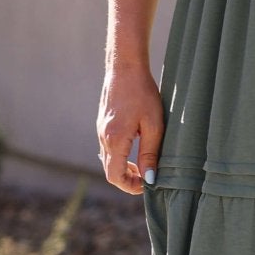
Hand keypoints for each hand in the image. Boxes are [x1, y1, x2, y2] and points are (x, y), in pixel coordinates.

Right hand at [97, 66, 164, 194]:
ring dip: (124, 168)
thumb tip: (150, 179)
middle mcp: (103, 137)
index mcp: (115, 140)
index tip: (147, 186)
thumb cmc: (143, 94)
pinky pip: (108, 148)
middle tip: (147, 179)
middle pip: (110, 171)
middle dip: (128, 180)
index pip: (115, 176)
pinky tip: (134, 149)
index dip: (130, 186)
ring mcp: (100, 130)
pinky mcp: (102, 124)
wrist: (125, 68)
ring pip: (108, 160)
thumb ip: (150, 154)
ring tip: (143, 165)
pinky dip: (120, 156)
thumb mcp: (154, 125)